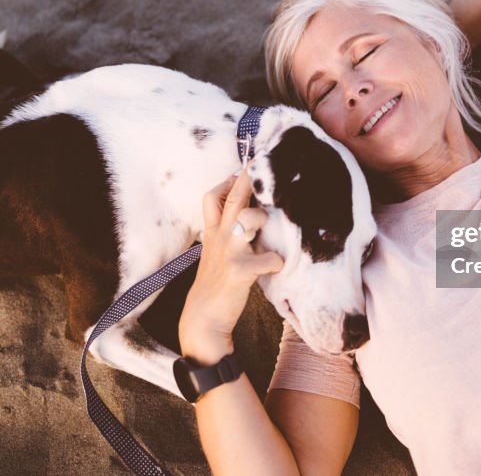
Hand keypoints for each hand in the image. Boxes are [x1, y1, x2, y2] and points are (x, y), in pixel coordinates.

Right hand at [178, 165, 283, 364]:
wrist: (203, 320)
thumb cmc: (215, 284)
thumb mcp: (216, 253)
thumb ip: (228, 233)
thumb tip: (250, 213)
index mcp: (213, 232)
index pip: (212, 196)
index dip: (227, 180)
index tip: (243, 167)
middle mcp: (219, 237)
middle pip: (232, 198)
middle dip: (247, 178)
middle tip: (259, 159)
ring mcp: (229, 252)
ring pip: (250, 219)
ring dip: (262, 220)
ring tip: (265, 232)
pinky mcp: (240, 271)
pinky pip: (269, 258)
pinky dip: (277, 262)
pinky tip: (276, 268)